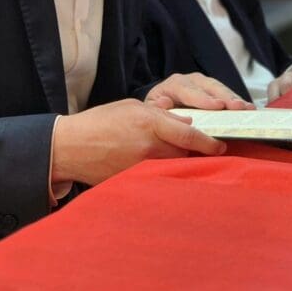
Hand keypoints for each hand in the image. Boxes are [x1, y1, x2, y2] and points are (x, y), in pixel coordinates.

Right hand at [52, 98, 226, 186]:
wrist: (70, 147)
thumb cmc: (100, 122)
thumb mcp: (131, 108)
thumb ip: (161, 116)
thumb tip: (186, 125)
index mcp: (148, 124)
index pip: (190, 136)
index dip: (209, 143)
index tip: (221, 145)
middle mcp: (147, 148)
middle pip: (185, 155)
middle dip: (196, 153)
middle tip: (203, 151)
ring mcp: (140, 168)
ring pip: (173, 168)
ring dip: (180, 164)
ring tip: (182, 159)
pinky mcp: (133, 182)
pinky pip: (156, 178)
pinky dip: (163, 174)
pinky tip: (162, 171)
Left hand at [144, 72, 254, 110]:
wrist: (159, 117)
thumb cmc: (157, 119)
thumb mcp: (153, 116)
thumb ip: (159, 111)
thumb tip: (165, 104)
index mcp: (170, 87)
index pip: (186, 89)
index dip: (202, 98)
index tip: (216, 106)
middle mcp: (187, 81)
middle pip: (207, 85)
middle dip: (224, 96)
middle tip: (237, 107)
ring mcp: (201, 84)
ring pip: (218, 88)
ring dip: (234, 98)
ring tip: (247, 108)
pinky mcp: (212, 91)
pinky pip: (225, 94)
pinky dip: (236, 101)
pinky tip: (248, 108)